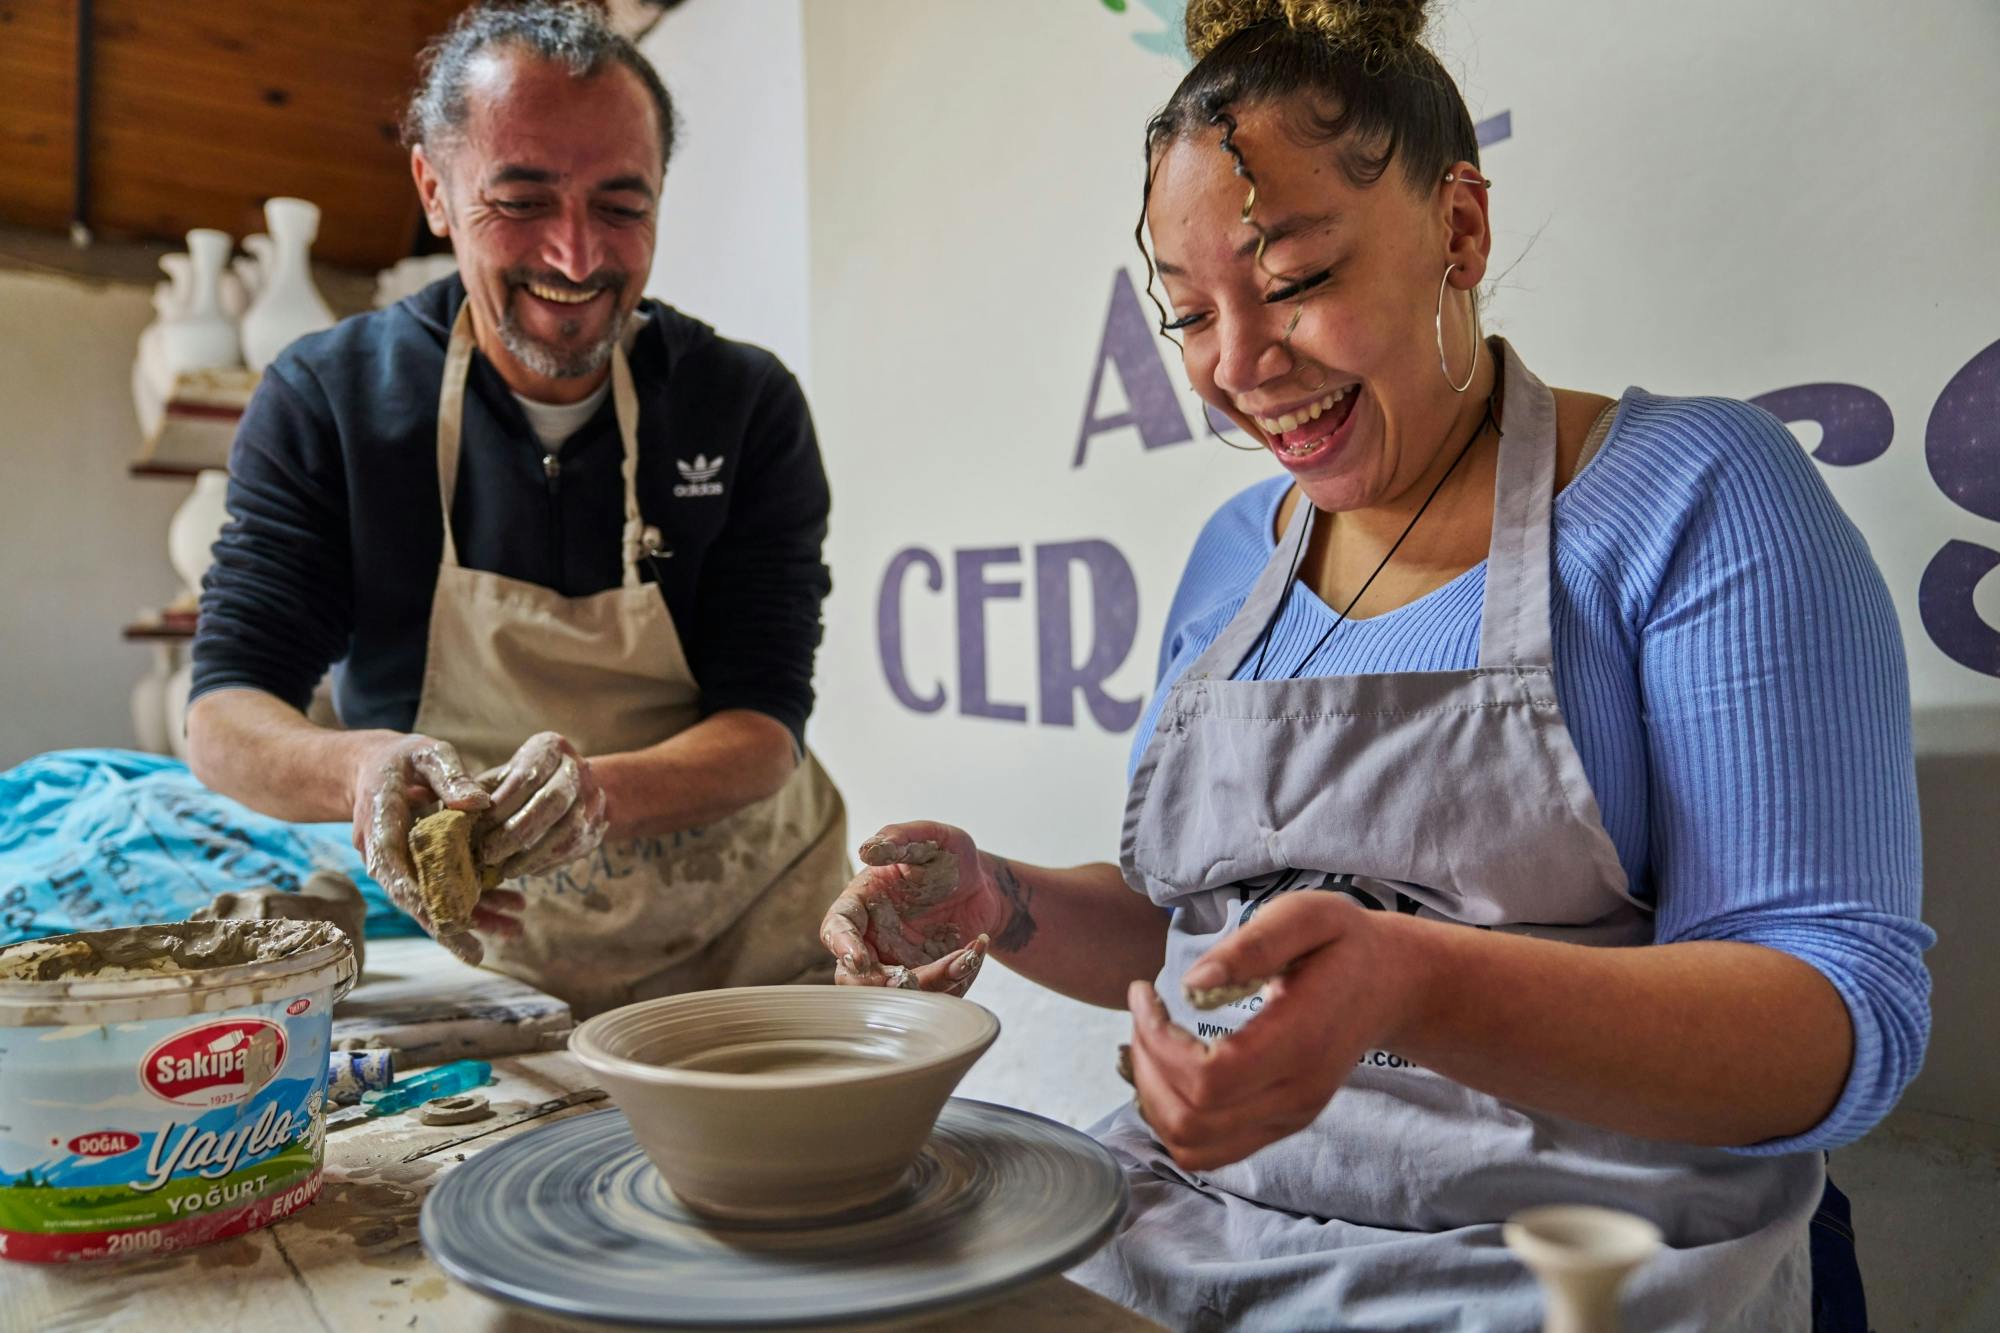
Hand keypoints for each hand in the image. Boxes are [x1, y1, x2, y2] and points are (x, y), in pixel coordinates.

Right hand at [351, 733, 523, 964]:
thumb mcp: (427, 753)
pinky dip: (476, 900)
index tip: (440, 921)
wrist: (376, 768)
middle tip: (476, 954)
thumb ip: (450, 775)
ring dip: (472, 917)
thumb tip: (478, 804)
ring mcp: (403, 865)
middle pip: (413, 897)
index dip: (415, 896)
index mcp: (381, 826)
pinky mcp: (420, 867)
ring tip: (514, 931)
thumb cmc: (403, 758)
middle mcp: (386, 854)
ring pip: (433, 899)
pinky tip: (511, 909)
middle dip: (446, 925)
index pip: (393, 868)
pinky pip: (445, 888)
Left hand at [474, 731, 609, 879]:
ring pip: (568, 830)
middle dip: (517, 832)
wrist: (571, 787)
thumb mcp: (501, 776)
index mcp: (551, 747)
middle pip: (553, 802)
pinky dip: (546, 863)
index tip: (477, 827)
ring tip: (504, 869)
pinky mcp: (599, 826)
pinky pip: (574, 850)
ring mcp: (594, 798)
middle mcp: (578, 769)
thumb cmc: (521, 783)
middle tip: (487, 853)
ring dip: (533, 854)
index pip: (528, 776)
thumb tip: (456, 814)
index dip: (502, 804)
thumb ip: (480, 792)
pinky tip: (523, 869)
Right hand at [818, 821, 997, 994]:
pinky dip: (956, 979)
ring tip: (965, 957)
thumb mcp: (931, 838)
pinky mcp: (924, 977)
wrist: (984, 885)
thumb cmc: (950, 857)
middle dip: (877, 984)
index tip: (859, 958)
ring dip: (929, 983)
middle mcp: (872, 937)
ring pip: (896, 993)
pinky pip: (933, 994)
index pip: (837, 927)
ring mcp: (896, 961)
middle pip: (853, 976)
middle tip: (907, 979)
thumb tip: (867, 849)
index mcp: (862, 902)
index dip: (842, 945)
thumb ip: (900, 838)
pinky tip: (975, 950)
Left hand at [1124, 892, 1419, 1171]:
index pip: (1208, 1078)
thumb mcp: (1306, 917)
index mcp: (1300, 1042)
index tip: (1144, 992)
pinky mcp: (1279, 1125)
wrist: (1390, 985)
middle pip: (1191, 1119)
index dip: (1158, 1042)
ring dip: (1153, 1097)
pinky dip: (1172, 1118)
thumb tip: (1192, 984)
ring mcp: (1289, 1118)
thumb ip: (1251, 946)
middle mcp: (1296, 1095)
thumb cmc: (1343, 944)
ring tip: (1150, 1040)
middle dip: (1146, 1066)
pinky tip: (1170, 1069)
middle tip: (1143, 1013)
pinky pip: (1207, 1150)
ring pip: (1192, 1146)